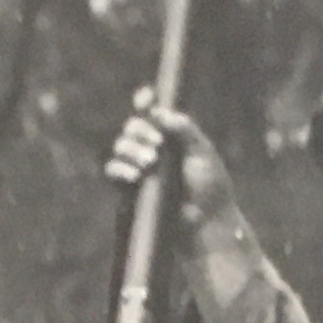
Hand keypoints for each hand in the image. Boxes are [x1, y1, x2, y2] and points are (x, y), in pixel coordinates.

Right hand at [105, 97, 260, 322]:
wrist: (205, 222)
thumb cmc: (210, 187)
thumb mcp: (203, 153)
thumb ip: (185, 130)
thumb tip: (161, 112)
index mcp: (171, 134)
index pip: (152, 110)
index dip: (145, 101)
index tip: (146, 100)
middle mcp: (153, 147)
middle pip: (132, 126)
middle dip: (141, 130)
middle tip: (158, 144)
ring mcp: (139, 167)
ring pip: (120, 146)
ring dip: (131, 149)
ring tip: (150, 162)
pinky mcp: (130, 188)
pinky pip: (112, 171)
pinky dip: (120, 169)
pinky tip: (136, 176)